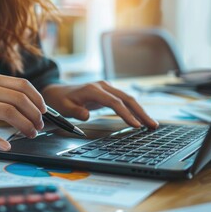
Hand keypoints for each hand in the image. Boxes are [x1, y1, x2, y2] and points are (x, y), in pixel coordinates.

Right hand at [0, 71, 45, 150]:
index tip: (44, 111)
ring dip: (24, 125)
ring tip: (30, 134)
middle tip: (38, 126)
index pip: (21, 85)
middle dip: (34, 114)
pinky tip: (6, 146)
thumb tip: (35, 107)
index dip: (37, 99)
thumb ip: (5, 95)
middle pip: (17, 99)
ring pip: (6, 112)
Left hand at [41, 81, 157, 128]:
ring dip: (141, 111)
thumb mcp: (64, 107)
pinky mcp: (109, 92)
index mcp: (93, 89)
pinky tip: (142, 118)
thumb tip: (86, 116)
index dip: (126, 114)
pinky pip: (124, 100)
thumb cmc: (61, 101)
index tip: (136, 125)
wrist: (58, 91)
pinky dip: (134, 109)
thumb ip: (75, 111)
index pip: (114, 102)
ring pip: (128, 98)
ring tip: (152, 124)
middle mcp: (103, 86)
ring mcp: (107, 88)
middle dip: (141, 112)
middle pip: (127, 98)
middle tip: (152, 125)